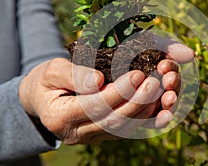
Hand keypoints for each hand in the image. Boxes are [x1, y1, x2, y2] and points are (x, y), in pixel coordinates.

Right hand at [18, 58, 182, 143]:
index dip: (118, 92)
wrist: (44, 98)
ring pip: (126, 128)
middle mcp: (78, 133)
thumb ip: (72, 75)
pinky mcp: (105, 134)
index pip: (95, 106)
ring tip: (163, 92)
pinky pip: (129, 129)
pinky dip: (146, 118)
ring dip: (147, 111)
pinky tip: (162, 106)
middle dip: (138, 101)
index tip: (137, 74)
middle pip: (115, 121)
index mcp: (61, 117)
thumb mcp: (52, 70)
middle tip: (155, 82)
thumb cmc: (48, 81)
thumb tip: (98, 80)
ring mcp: (93, 136)